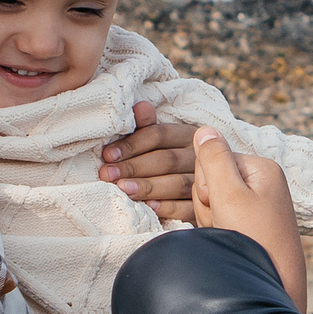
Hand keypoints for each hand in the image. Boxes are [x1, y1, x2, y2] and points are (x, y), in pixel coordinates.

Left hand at [99, 101, 200, 220]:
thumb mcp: (157, 142)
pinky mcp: (205, 207)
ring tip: (123, 190)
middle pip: (167, 160)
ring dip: (148, 186)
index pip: (159, 135)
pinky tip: (149, 206)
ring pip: (178, 183)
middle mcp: (199, 157)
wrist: (202, 191)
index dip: (132, 144)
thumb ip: (146, 126)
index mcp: (188, 135)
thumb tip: (140, 106)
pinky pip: (189, 207)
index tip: (107, 155)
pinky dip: (169, 207)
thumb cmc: (165, 161)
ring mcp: (204, 182)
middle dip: (134, 167)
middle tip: (108, 175)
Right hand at [190, 128, 307, 311]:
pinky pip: (218, 218)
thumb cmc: (253, 240)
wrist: (270, 286)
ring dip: (211, 219)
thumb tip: (205, 128)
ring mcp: (255, 205)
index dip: (208, 185)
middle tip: (226, 223)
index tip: (224, 206)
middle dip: (208, 203)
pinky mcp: (248, 224)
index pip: (213, 159)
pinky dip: (217, 230)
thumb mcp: (230, 195)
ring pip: (209, 200)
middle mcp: (261, 183)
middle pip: (210, 179)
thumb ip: (214, 159)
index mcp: (261, 169)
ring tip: (229, 235)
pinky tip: (229, 242)